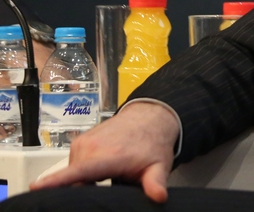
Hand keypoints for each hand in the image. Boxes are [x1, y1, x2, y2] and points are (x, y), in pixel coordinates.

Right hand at [31, 101, 179, 201]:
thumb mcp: (158, 166)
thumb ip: (155, 183)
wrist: (150, 116)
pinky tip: (100, 172)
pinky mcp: (78, 143)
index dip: (56, 182)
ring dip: (86, 182)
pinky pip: (74, 166)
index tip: (35, 188)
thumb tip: (159, 196)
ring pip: (73, 176)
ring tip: (108, 177)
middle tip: (109, 186)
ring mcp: (82, 144)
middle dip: (84, 191)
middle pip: (74, 182)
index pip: (78, 173)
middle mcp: (90, 148)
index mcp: (107, 157)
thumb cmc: (152, 142)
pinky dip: (83, 173)